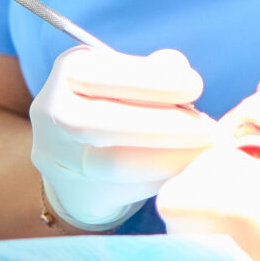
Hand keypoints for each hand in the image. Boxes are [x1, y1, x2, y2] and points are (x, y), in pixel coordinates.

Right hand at [28, 45, 212, 230]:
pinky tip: (186, 168)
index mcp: (69, 71)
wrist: (77, 154)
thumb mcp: (130, 76)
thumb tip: (176, 69)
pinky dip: (160, 178)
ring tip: (204, 150)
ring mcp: (56, 157)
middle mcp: (51, 112)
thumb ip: (153, 69)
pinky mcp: (73, 191)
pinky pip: (122, 190)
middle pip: (99, 123)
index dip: (153, 81)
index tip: (195, 86)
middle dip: (162, 125)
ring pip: (110, 163)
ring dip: (167, 157)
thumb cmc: (117, 102)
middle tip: (208, 128)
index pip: (103, 75)